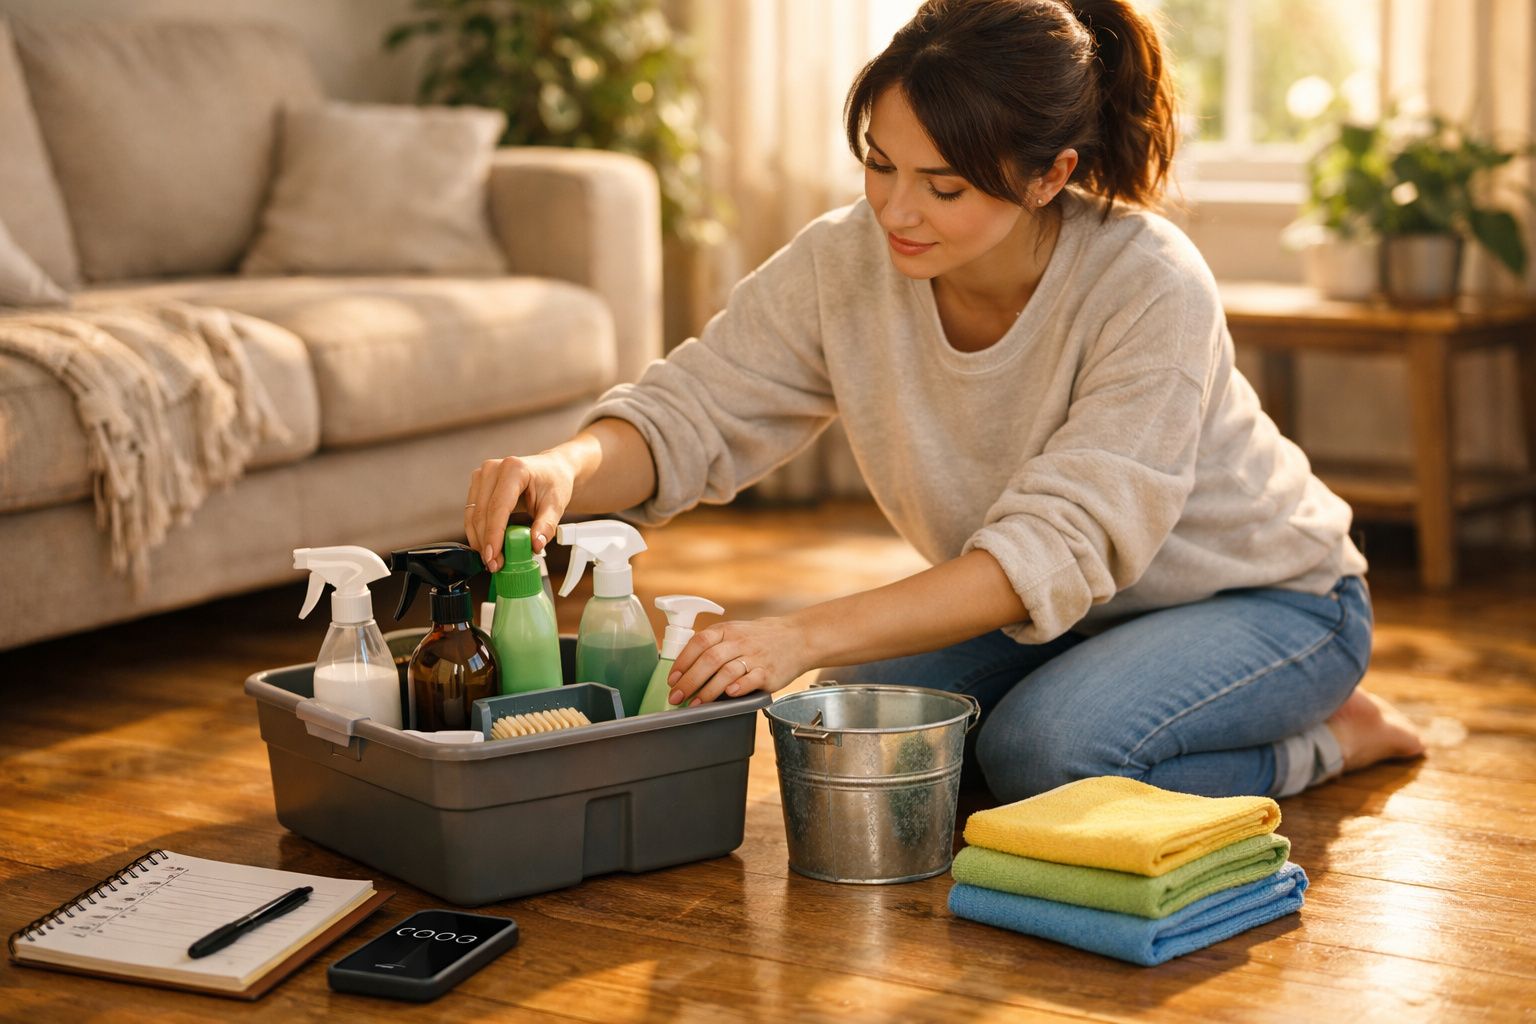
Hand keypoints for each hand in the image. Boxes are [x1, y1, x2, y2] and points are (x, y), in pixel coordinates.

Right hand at [464, 453, 575, 569]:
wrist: (552, 469)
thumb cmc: (554, 482)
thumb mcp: (556, 504)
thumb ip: (546, 526)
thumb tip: (535, 545)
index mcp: (514, 469)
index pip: (498, 507)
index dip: (494, 535)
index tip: (494, 557)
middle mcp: (493, 468)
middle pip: (482, 513)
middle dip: (486, 542)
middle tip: (495, 565)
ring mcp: (482, 474)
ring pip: (473, 514)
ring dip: (479, 540)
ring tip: (491, 560)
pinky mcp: (477, 484)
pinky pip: (472, 512)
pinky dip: (478, 532)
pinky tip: (486, 546)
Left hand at [667, 616, 808, 706]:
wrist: (796, 638)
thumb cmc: (758, 639)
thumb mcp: (734, 632)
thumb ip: (712, 645)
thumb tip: (683, 670)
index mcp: (726, 630)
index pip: (699, 642)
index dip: (683, 661)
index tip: (672, 679)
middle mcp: (739, 642)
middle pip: (709, 659)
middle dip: (689, 681)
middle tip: (676, 697)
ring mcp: (755, 656)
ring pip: (727, 671)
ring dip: (708, 690)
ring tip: (695, 704)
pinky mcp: (769, 672)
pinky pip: (751, 679)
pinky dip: (738, 687)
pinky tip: (729, 695)